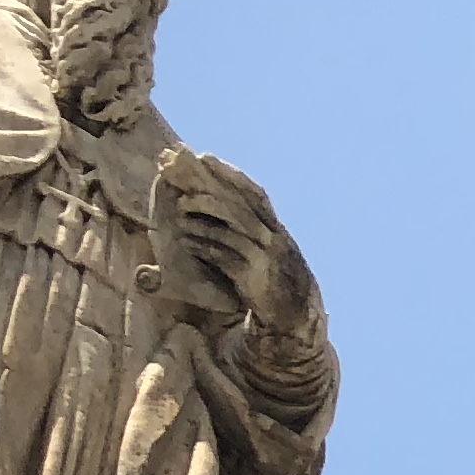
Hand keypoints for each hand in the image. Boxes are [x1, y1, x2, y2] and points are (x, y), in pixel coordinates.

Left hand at [166, 157, 313, 332]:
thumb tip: (225, 212)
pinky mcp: (253, 276)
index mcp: (277, 229)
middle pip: (240, 209)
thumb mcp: (270, 252)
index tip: (206, 158)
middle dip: (210, 196)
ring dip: (202, 220)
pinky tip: (187, 242)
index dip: (232, 175)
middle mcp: (273, 239)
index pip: (256, 194)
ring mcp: (264, 257)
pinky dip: (204, 247)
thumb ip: (252, 233)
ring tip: (180, 213)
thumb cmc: (276, 281)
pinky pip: (224, 256)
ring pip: (231, 230)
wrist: (294, 315)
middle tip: (184, 190)